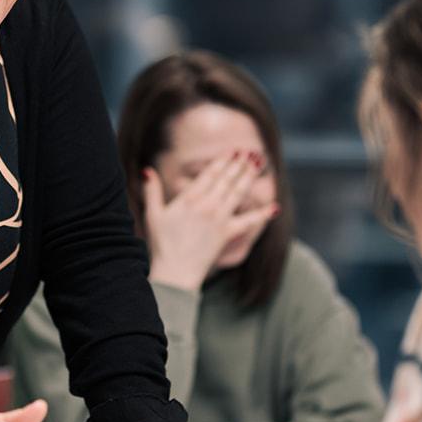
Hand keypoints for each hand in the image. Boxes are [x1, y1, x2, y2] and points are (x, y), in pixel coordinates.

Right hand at [144, 153, 276, 291]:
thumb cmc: (162, 244)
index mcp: (189, 198)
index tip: (233, 151)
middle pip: (227, 179)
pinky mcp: (227, 233)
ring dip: (249, 176)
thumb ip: (151, 190)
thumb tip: (147, 169)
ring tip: (258, 163)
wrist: (175, 270)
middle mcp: (207, 204)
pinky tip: (275, 207)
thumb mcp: (152, 214)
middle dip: (239, 163)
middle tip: (250, 152)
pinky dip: (263, 215)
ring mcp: (219, 218)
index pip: (211, 173)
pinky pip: (249, 222)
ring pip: (238, 192)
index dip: (223, 160)